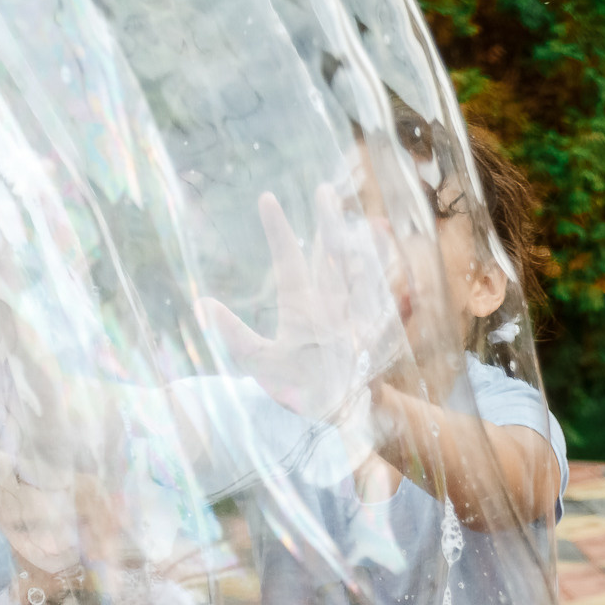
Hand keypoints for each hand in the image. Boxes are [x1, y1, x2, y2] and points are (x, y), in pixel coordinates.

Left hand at [199, 185, 408, 424]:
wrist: (335, 415)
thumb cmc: (297, 388)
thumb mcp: (258, 362)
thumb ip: (233, 334)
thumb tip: (200, 304)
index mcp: (300, 308)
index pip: (288, 263)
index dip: (278, 232)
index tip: (266, 199)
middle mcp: (328, 307)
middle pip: (328, 258)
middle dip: (328, 224)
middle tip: (325, 189)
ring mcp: (354, 321)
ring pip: (360, 276)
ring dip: (365, 251)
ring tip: (371, 223)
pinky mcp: (376, 342)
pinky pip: (388, 315)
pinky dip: (397, 300)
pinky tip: (405, 285)